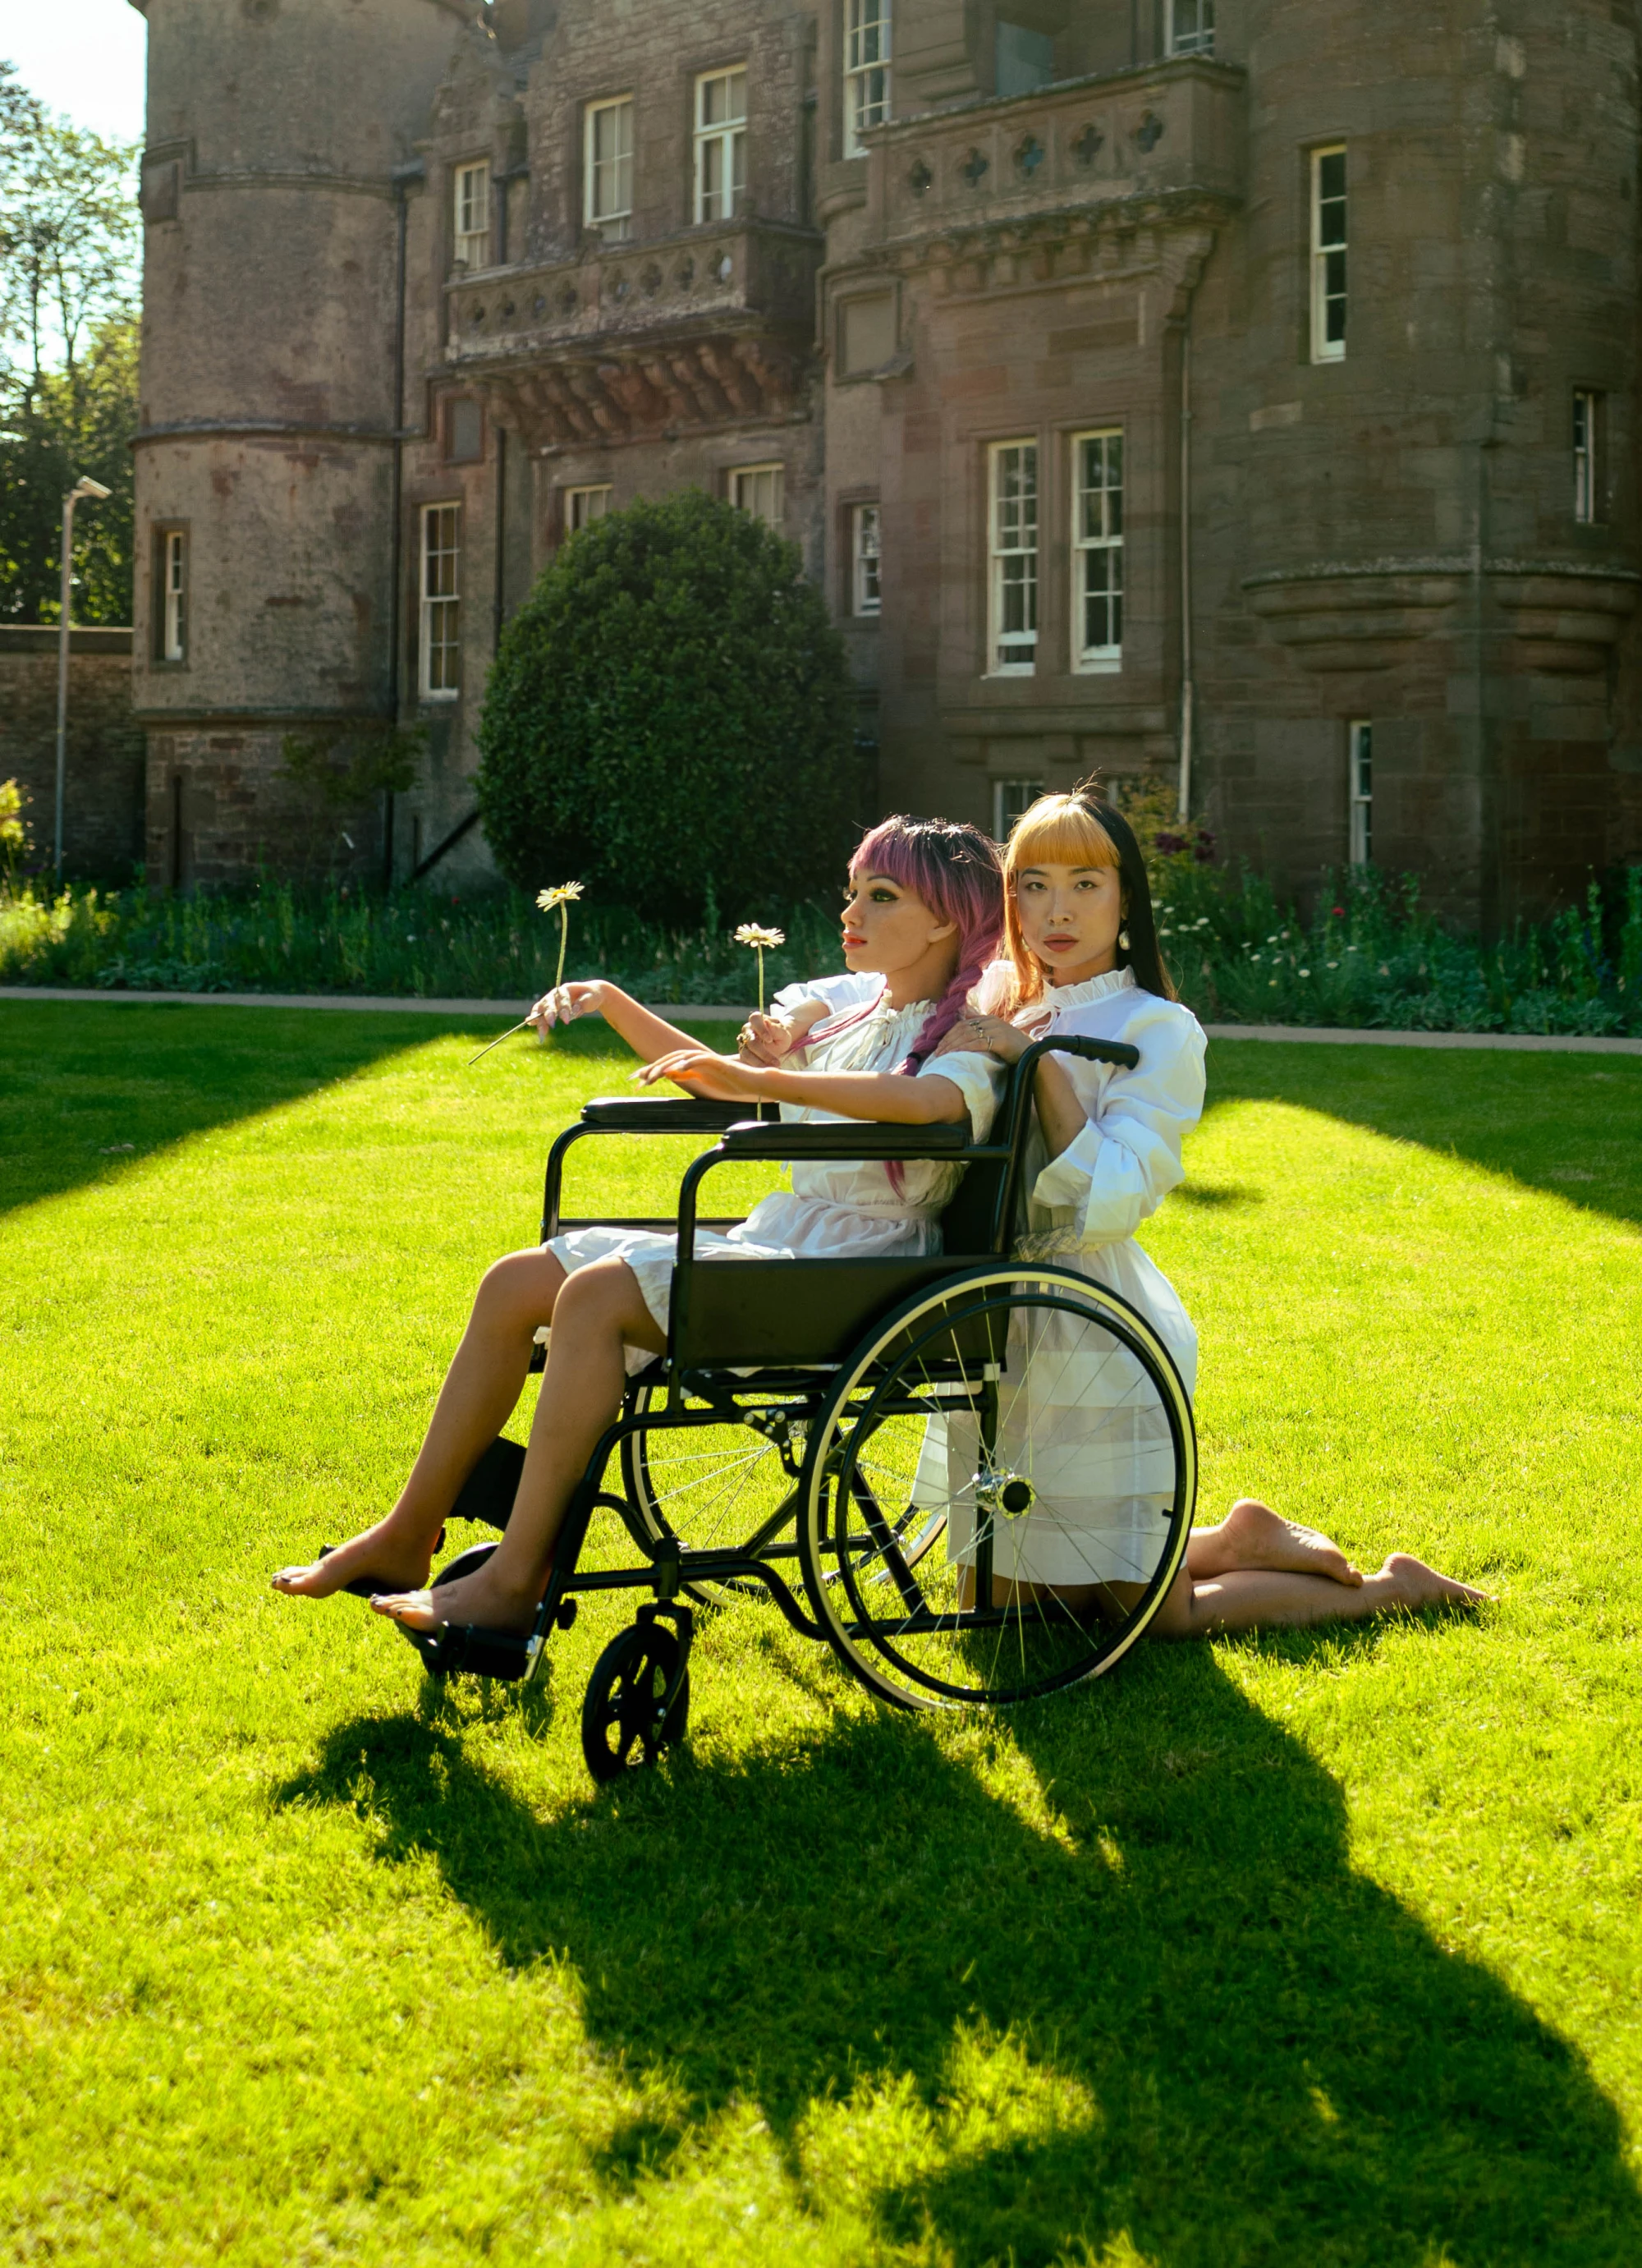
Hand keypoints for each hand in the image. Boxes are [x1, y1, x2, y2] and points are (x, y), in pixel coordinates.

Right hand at [528, 980, 608, 1034]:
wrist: (589, 994)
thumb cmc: (591, 995)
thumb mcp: (592, 998)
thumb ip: (583, 1003)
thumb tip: (574, 1011)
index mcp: (566, 989)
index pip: (563, 999)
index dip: (564, 1009)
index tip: (567, 1021)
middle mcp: (555, 994)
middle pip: (548, 1003)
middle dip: (549, 1014)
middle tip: (552, 1025)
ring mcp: (550, 1001)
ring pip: (541, 1009)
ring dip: (540, 1020)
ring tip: (541, 1033)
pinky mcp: (549, 1008)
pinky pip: (539, 1012)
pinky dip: (535, 1018)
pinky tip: (530, 1024)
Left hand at [634, 1048, 764, 1102]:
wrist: (750, 1082)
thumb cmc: (728, 1082)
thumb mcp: (702, 1081)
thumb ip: (687, 1075)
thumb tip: (670, 1073)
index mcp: (691, 1063)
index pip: (666, 1065)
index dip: (650, 1071)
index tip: (635, 1080)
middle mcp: (695, 1058)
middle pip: (668, 1060)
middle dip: (651, 1069)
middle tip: (637, 1079)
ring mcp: (705, 1058)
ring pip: (680, 1058)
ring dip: (664, 1066)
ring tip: (652, 1076)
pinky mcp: (716, 1061)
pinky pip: (699, 1060)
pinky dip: (687, 1063)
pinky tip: (675, 1069)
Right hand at [737, 1011, 793, 1066]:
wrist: (778, 1043)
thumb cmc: (781, 1035)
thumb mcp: (783, 1032)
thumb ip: (776, 1028)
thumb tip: (767, 1022)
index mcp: (756, 1020)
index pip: (755, 1019)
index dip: (761, 1029)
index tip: (770, 1040)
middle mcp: (747, 1031)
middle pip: (750, 1041)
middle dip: (763, 1053)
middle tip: (776, 1062)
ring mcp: (743, 1043)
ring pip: (746, 1054)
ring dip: (760, 1063)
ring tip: (773, 1069)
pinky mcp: (743, 1055)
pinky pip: (746, 1063)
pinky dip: (757, 1068)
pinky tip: (767, 1071)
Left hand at [932, 1009, 1031, 1064]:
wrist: (1033, 1055)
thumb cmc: (1013, 1049)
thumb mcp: (996, 1037)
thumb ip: (982, 1033)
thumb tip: (965, 1030)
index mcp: (989, 1019)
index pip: (963, 1024)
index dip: (949, 1035)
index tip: (939, 1046)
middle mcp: (991, 1021)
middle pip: (962, 1029)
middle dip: (947, 1041)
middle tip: (937, 1053)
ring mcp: (996, 1029)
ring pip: (967, 1035)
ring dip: (952, 1046)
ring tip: (942, 1056)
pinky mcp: (1001, 1040)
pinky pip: (978, 1043)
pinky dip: (964, 1049)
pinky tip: (956, 1055)